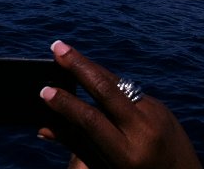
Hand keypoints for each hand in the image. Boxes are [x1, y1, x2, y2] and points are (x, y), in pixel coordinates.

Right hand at [37, 41, 201, 168]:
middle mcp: (144, 130)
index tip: (44, 91)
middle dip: (80, 66)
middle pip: (108, 89)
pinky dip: (108, 83)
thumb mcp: (109, 168)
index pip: (92, 121)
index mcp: (128, 154)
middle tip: (57, 46)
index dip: (66, 105)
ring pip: (118, 84)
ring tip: (67, 54)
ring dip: (92, 68)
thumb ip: (79, 147)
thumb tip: (44, 129)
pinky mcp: (160, 105)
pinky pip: (128, 91)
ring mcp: (155, 113)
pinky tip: (93, 75)